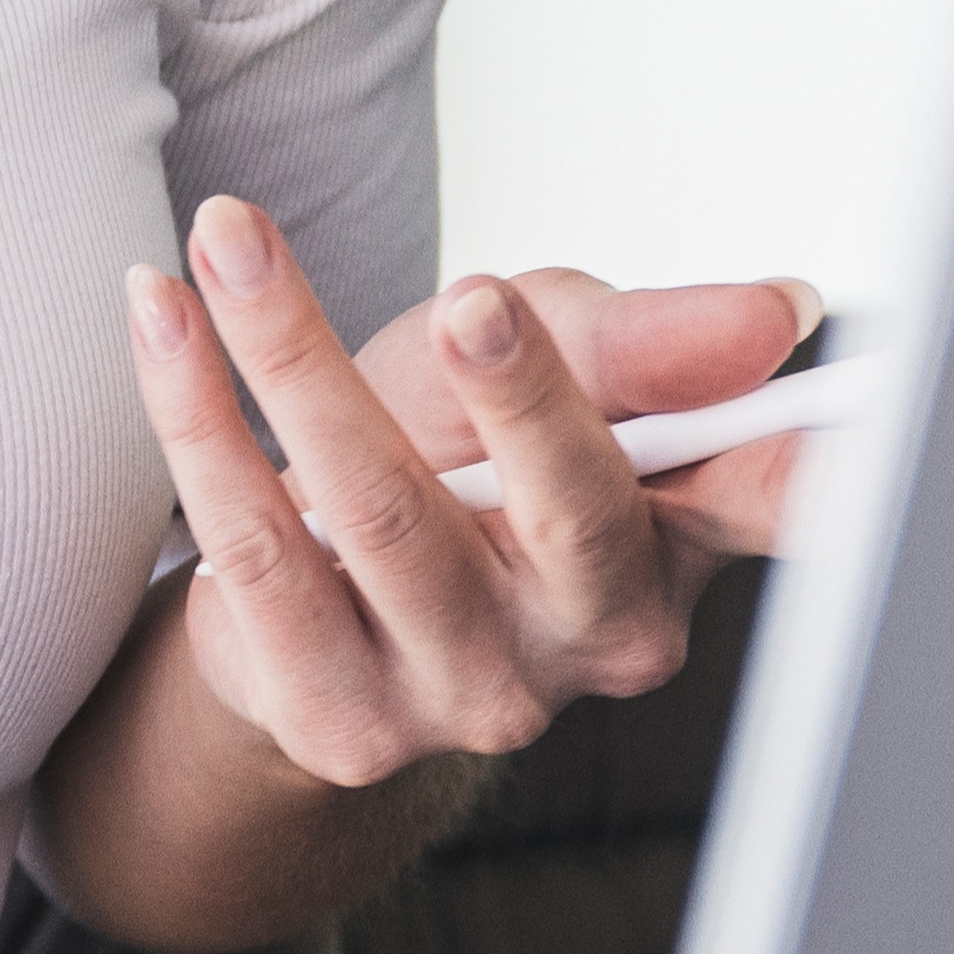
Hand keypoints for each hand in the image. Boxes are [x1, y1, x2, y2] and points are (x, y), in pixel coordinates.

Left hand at [119, 195, 825, 788]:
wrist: (318, 599)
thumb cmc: (461, 457)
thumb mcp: (555, 365)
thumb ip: (645, 341)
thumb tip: (776, 316)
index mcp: (671, 553)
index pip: (765, 505)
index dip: (791, 460)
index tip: (790, 361)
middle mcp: (583, 648)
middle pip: (569, 511)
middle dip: (526, 391)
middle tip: (473, 295)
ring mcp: (460, 697)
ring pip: (381, 512)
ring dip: (294, 352)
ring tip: (228, 236)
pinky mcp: (334, 717)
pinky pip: (255, 547)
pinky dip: (198, 412)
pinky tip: (162, 313)